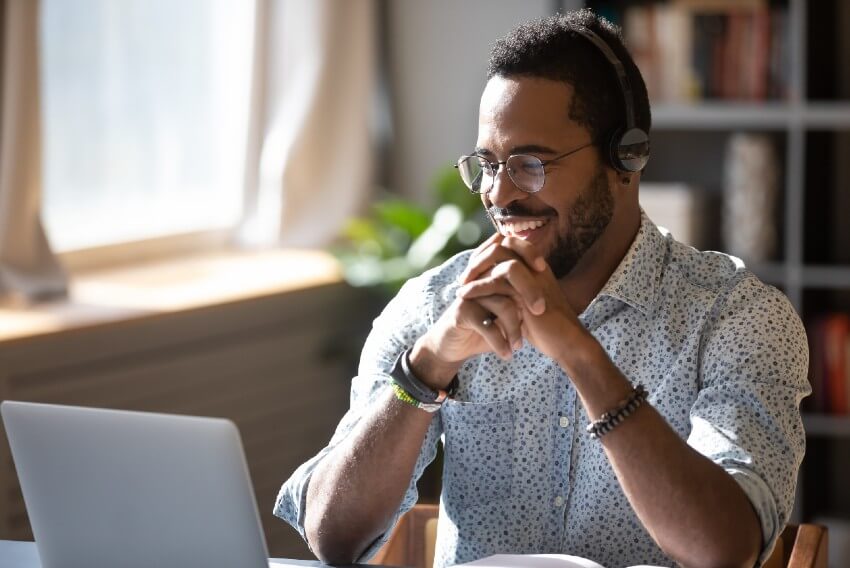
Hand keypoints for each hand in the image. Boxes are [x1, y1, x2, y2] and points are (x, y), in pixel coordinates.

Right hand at [409, 234, 530, 387]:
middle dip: (529, 292)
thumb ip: (523, 299)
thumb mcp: (506, 312)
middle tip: (539, 312)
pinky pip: (487, 325)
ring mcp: (470, 294)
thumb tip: (553, 294)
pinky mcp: (462, 312)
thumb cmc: (485, 327)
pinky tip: (507, 354)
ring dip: (515, 328)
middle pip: (509, 272)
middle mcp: (480, 279)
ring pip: (503, 304)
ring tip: (519, 346)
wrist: (454, 346)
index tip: (544, 269)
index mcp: (491, 273)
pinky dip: (500, 342)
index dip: (528, 252)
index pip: (511, 250)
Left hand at [457, 236, 589, 364]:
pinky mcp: (528, 291)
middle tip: (464, 276)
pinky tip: (464, 295)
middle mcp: (535, 266)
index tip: (472, 270)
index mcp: (536, 266)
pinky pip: (497, 279)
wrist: (566, 343)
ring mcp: (533, 276)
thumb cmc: (546, 327)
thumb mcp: (525, 304)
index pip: (509, 244)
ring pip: (498, 256)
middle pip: (502, 243)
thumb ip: (512, 291)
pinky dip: (477, 286)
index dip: (487, 253)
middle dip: (479, 257)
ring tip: (461, 286)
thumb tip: (491, 285)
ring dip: (475, 269)